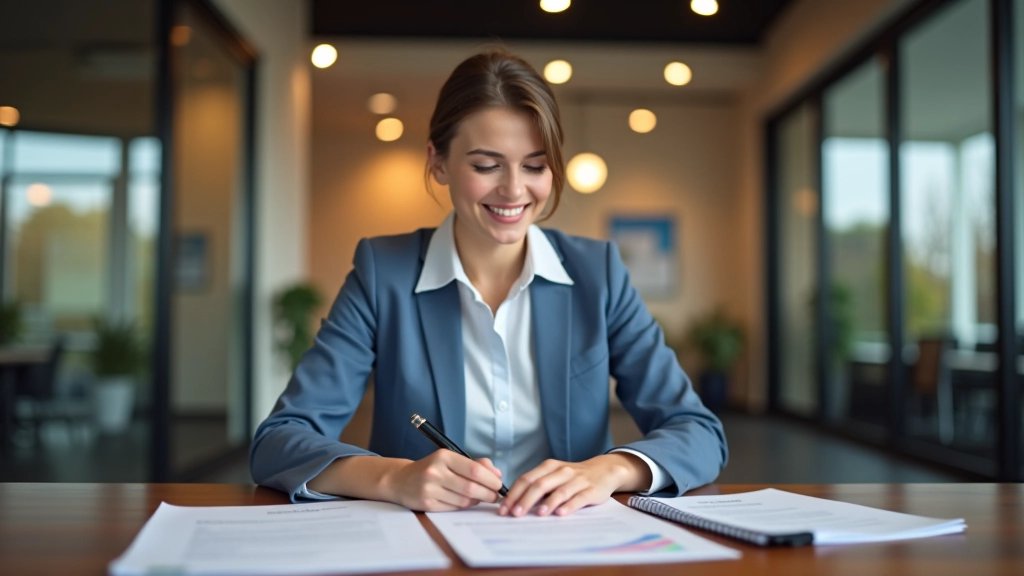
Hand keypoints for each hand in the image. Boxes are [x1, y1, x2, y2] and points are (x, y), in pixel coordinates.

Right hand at [384, 450, 503, 511]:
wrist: (401, 480)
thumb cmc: (431, 468)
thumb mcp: (450, 459)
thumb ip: (475, 463)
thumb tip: (497, 473)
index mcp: (443, 457)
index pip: (474, 469)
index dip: (491, 479)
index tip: (499, 484)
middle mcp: (435, 472)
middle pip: (471, 487)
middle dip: (488, 493)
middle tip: (495, 496)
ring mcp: (430, 489)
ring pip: (464, 500)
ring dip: (477, 500)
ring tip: (480, 497)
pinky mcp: (427, 504)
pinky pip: (454, 508)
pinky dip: (464, 506)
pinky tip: (466, 501)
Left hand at [499, 453, 649, 517]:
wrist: (604, 470)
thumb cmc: (573, 477)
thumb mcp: (554, 476)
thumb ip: (537, 486)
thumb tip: (514, 503)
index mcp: (549, 467)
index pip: (526, 479)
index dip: (513, 494)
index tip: (503, 509)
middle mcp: (561, 471)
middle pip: (539, 485)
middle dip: (525, 500)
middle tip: (515, 514)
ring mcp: (577, 480)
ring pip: (559, 491)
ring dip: (547, 503)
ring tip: (537, 514)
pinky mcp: (591, 490)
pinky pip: (579, 498)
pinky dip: (569, 506)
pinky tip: (561, 514)